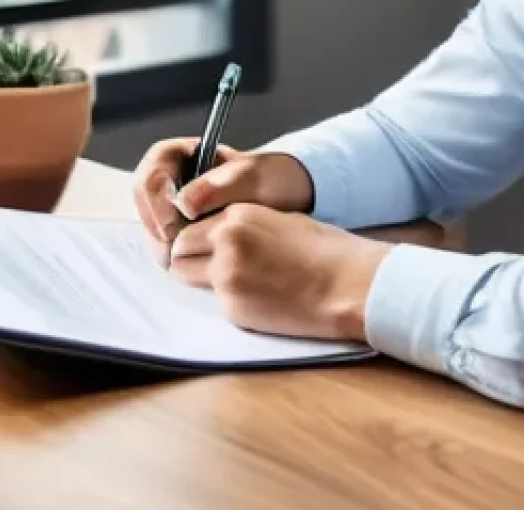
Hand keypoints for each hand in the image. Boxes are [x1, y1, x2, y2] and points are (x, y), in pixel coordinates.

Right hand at [132, 138, 314, 253]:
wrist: (292, 201)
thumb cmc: (274, 180)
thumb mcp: (253, 177)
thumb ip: (218, 186)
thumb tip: (183, 203)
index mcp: (185, 156)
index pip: (152, 170)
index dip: (156, 196)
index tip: (173, 221)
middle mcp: (175, 180)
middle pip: (144, 201)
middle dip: (155, 224)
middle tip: (174, 246)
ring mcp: (176, 206)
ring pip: (151, 225)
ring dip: (161, 243)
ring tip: (184, 257)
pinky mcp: (183, 232)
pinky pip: (164, 243)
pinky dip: (172, 255)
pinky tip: (190, 263)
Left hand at [168, 203, 390, 340]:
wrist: (345, 284)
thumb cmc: (324, 250)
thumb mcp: (278, 219)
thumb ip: (243, 225)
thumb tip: (221, 236)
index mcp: (237, 216)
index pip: (189, 228)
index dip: (196, 239)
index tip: (204, 246)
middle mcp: (225, 243)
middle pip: (178, 253)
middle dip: (189, 259)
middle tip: (210, 266)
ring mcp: (226, 277)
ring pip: (187, 277)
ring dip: (201, 278)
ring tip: (236, 280)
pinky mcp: (234, 308)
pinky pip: (216, 302)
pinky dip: (229, 299)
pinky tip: (257, 296)